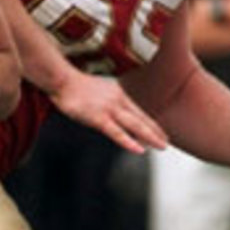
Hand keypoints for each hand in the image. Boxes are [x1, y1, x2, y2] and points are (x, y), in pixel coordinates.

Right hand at [50, 72, 168, 152]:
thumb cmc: (75, 86)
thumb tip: (111, 112)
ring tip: (161, 146)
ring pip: (135, 125)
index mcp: (119, 94)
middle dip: (156, 132)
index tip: (161, 133)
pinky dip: (129, 142)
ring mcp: (109, 109)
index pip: (139, 112)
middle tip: (166, 143)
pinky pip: (117, 133)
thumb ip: (107, 101)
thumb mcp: (97, 92)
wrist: (63, 80)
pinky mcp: (98, 118)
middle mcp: (118, 101)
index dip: (151, 124)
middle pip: (142, 119)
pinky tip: (139, 149)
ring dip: (150, 136)